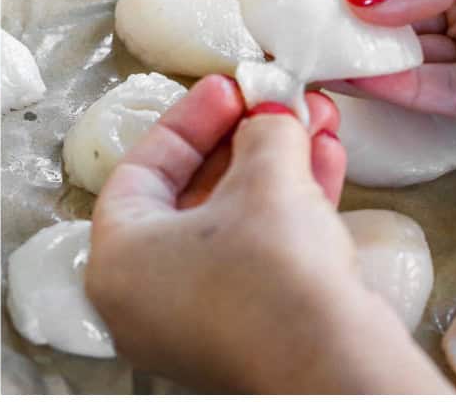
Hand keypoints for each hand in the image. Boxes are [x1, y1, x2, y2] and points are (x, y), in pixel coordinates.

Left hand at [87, 75, 452, 393]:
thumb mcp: (265, 179)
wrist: (338, 366)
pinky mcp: (247, 335)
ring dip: (278, 169)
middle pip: (192, 194)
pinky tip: (326, 163)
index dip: (190, 119)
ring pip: (233, 224)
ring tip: (314, 123)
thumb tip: (268, 118)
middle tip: (275, 104)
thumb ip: (261, 134)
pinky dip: (289, 212)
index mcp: (117, 260)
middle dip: (246, 141)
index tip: (228, 89)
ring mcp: (196, 322)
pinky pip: (257, 257)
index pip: (142, 169)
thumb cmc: (273, 277)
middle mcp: (145, 298)